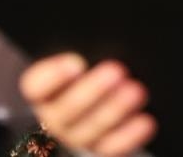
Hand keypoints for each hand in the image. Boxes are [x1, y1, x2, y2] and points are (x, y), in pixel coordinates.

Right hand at [19, 53, 155, 155]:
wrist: (92, 97)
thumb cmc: (85, 67)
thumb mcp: (79, 57)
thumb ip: (85, 51)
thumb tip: (100, 36)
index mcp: (41, 91)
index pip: (36, 86)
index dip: (54, 76)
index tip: (77, 63)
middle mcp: (52, 117)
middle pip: (67, 109)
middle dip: (93, 90)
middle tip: (116, 71)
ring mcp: (74, 136)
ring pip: (90, 130)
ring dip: (114, 110)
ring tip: (136, 91)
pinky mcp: (97, 147)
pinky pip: (110, 147)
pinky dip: (129, 135)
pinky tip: (146, 121)